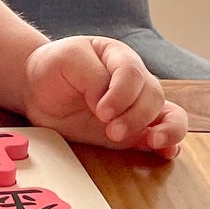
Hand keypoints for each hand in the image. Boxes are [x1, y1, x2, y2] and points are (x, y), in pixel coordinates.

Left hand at [22, 36, 186, 159]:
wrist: (39, 89)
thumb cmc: (54, 68)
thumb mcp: (67, 61)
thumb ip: (91, 77)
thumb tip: (109, 105)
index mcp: (119, 57)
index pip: (132, 73)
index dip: (121, 95)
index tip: (101, 112)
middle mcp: (135, 81)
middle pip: (153, 96)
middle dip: (135, 117)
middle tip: (111, 132)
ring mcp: (136, 106)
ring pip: (169, 114)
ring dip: (164, 130)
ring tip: (152, 142)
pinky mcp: (134, 130)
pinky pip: (162, 133)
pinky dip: (170, 143)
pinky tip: (167, 151)